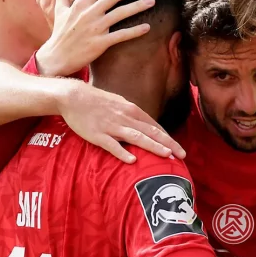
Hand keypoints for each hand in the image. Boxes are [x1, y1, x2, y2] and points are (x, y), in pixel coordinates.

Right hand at [34, 0, 155, 76]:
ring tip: (152, 1)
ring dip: (138, 6)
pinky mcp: (100, 43)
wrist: (57, 57)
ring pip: (120, 14)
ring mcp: (95, 28)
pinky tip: (148, 27)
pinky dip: (135, 31)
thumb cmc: (60, 32)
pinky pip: (121, 35)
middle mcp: (88, 13)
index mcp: (80, 3)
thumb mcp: (59, 9)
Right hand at [57, 82, 185, 162]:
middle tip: (182, 156)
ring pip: (137, 137)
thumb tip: (146, 126)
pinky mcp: (98, 134)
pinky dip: (123, 152)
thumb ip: (133, 115)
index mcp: (132, 110)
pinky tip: (132, 160)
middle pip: (151, 132)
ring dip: (153, 146)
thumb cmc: (97, 101)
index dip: (168, 138)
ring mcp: (112, 126)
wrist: (73, 96)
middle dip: (168, 144)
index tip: (179, 149)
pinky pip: (112, 145)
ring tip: (167, 155)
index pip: (155, 126)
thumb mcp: (119, 104)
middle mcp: (126, 118)